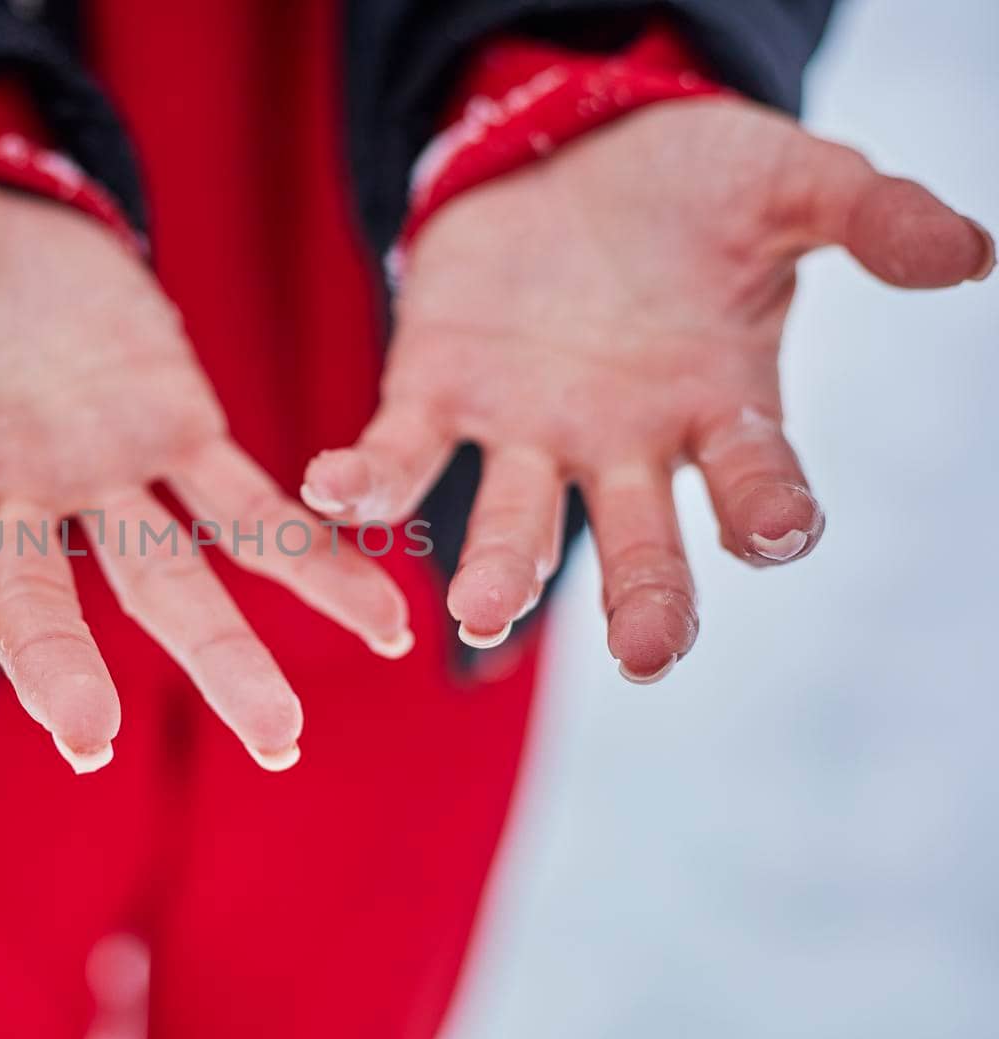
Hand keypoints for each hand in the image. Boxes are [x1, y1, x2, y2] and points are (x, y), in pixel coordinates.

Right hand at [0, 162, 409, 770]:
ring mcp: (99, 470)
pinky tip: (380, 623)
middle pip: (41, 601)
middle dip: (65, 667)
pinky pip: (251, 505)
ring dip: (228, 654)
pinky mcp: (178, 425)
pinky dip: (313, 559)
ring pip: (169, 578)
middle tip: (92, 740)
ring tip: (288, 734)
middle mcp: (10, 498)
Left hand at [301, 98, 991, 682]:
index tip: (776, 533)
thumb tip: (970, 253)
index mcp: (715, 409)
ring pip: (512, 523)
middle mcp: (618, 445)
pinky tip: (332, 492)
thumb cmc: (692, 190)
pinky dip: (366, 480)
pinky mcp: (436, 391)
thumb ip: (868, 217)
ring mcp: (523, 430)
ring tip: (477, 608)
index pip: (756, 482)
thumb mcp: (790, 183)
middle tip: (649, 655)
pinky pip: (399, 453)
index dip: (769, 512)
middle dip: (645, 599)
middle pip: (637, 543)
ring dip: (496, 571)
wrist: (570, 153)